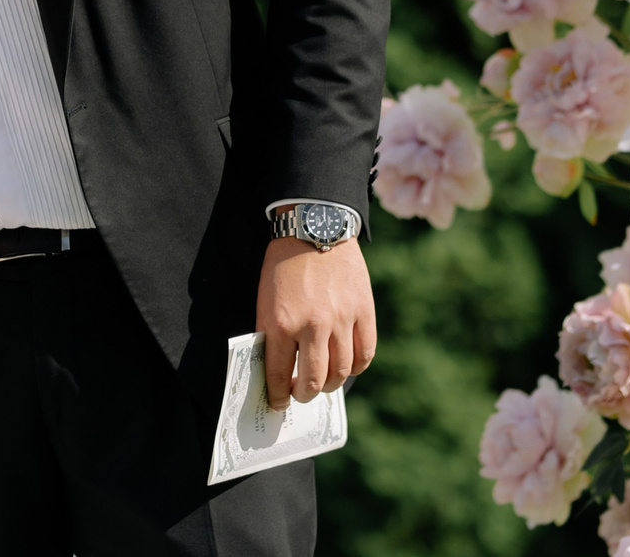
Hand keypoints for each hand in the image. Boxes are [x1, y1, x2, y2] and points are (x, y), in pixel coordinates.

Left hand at [256, 237, 374, 409]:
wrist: (315, 227)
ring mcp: (341, 320)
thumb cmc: (284, 264)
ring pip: (341, 372)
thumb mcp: (265, 298)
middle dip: (304, 394)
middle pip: (312, 380)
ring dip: (330, 384)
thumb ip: (271, 332)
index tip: (278, 402)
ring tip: (323, 382)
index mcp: (280, 322)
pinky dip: (357, 367)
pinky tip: (348, 366)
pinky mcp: (363, 311)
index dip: (277, 394)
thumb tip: (277, 366)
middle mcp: (311, 325)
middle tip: (301, 393)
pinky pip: (365, 353)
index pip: (278, 373)